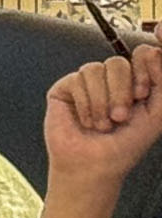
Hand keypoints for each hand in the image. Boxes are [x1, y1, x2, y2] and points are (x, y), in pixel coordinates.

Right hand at [46, 45, 161, 198]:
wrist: (94, 165)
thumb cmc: (125, 145)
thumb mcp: (156, 114)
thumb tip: (154, 51)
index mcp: (136, 82)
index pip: (143, 54)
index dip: (143, 69)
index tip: (142, 94)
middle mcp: (112, 79)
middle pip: (119, 62)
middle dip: (121, 93)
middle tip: (121, 117)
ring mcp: (88, 82)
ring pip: (96, 69)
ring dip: (102, 103)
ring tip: (102, 123)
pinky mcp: (65, 88)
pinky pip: (77, 80)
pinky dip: (85, 106)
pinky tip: (86, 121)